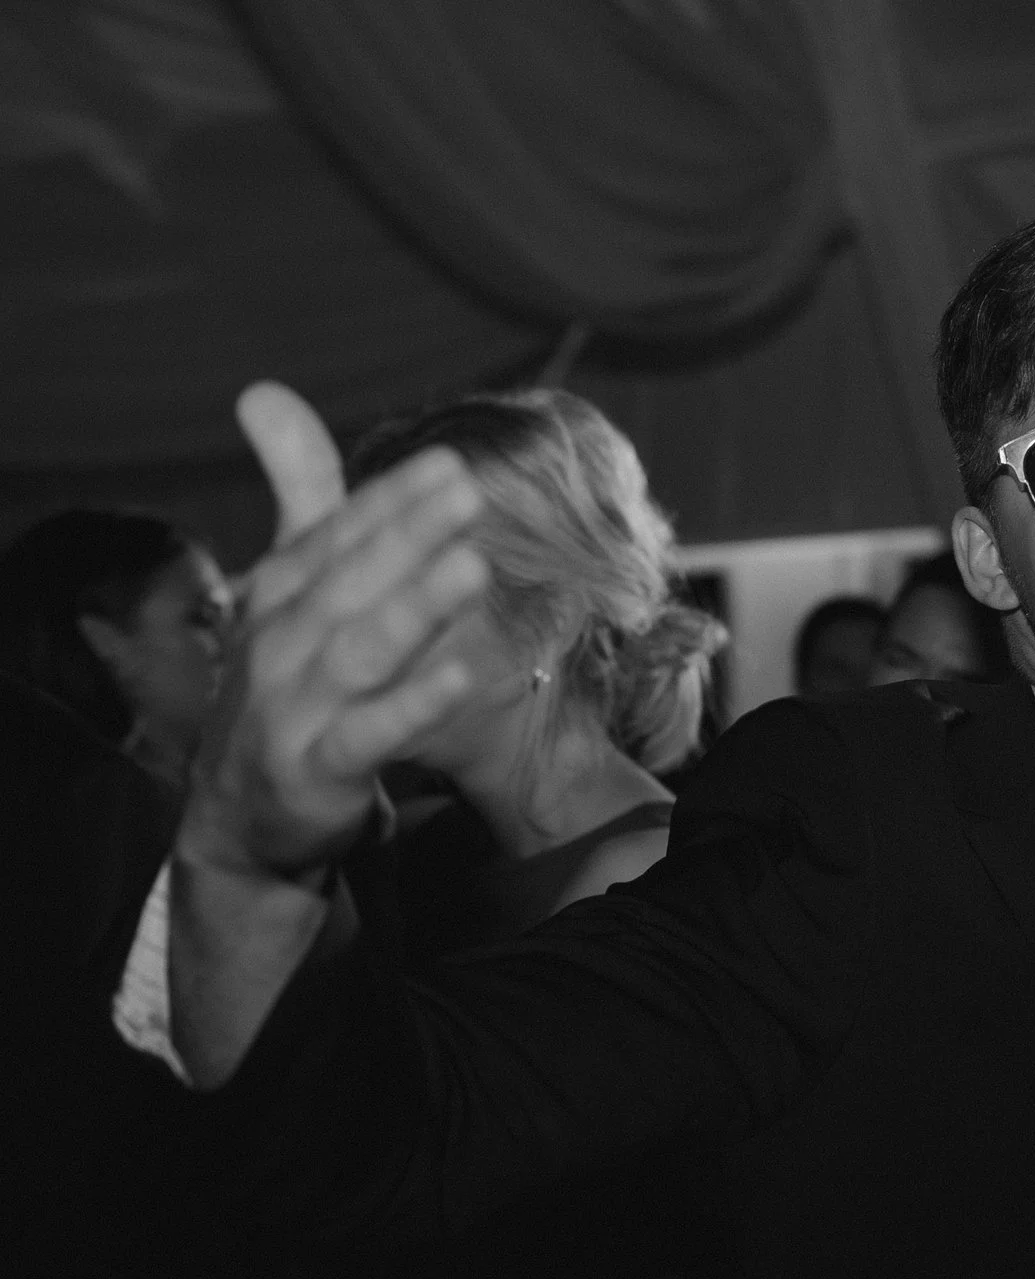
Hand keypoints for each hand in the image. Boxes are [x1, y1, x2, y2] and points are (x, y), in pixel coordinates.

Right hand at [182, 383, 489, 879]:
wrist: (240, 810)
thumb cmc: (285, 682)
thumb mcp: (292, 586)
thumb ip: (301, 496)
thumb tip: (264, 390)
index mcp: (282, 592)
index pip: (339, 534)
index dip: (392, 500)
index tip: (447, 464)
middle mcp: (282, 642)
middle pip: (350, 580)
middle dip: (407, 534)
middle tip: (467, 491)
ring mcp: (294, 707)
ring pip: (359, 650)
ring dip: (414, 608)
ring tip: (472, 568)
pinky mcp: (315, 768)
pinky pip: (370, 733)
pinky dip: (413, 703)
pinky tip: (463, 675)